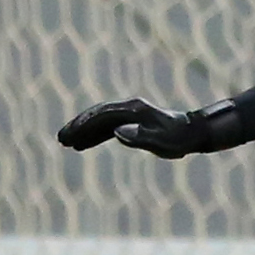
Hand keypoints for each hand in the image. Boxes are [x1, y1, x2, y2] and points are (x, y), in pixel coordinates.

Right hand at [57, 98, 221, 159]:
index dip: (85, 124)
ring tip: (66, 142)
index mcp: (133, 110)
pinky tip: (83, 145)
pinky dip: (94, 136)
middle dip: (78, 126)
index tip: (70, 134)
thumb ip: (140, 137)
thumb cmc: (180, 138)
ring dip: (83, 131)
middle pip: (97, 115)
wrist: (194, 133)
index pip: (102, 115)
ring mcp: (130, 116)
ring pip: (100, 122)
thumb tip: (117, 132)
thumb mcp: (162, 140)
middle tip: (61, 138)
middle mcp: (129, 109)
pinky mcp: (132, 124)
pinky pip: (108, 128)